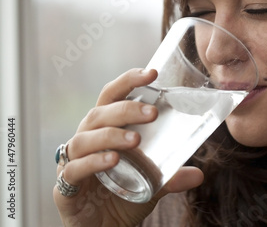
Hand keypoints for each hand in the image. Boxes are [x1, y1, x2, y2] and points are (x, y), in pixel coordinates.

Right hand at [53, 68, 203, 226]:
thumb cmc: (122, 196)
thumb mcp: (152, 184)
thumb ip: (171, 177)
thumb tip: (199, 174)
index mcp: (105, 130)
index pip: (112, 97)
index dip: (128, 82)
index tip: (151, 73)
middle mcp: (86, 139)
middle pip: (100, 113)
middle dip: (126, 109)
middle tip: (153, 113)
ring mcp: (72, 161)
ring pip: (86, 137)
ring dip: (112, 135)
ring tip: (136, 140)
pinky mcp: (65, 186)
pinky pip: (75, 168)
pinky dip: (94, 162)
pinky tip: (113, 160)